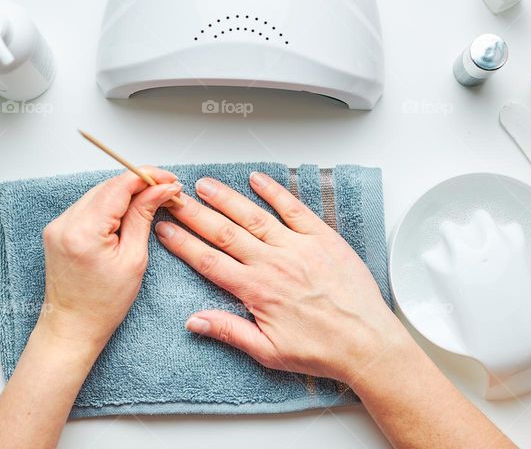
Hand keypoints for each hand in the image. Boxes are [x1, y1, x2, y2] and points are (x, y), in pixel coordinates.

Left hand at [38, 167, 180, 352]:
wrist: (72, 328)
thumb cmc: (102, 304)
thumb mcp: (133, 259)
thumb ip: (143, 216)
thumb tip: (160, 189)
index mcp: (84, 231)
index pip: (119, 186)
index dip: (147, 177)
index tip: (169, 180)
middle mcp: (65, 223)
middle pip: (108, 186)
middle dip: (139, 185)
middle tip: (166, 192)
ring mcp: (57, 225)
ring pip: (98, 194)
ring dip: (125, 195)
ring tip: (150, 205)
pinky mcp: (57, 229)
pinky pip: (88, 206)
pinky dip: (109, 206)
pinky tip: (126, 216)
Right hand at [155, 171, 408, 384]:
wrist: (366, 343)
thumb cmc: (321, 350)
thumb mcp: (268, 352)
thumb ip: (229, 331)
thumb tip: (194, 321)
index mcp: (256, 290)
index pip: (208, 260)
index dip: (182, 243)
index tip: (164, 228)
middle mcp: (273, 263)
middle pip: (224, 232)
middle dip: (194, 213)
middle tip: (173, 197)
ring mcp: (298, 247)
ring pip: (253, 216)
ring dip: (226, 198)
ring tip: (204, 185)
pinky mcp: (322, 238)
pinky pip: (294, 208)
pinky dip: (274, 192)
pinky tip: (257, 179)